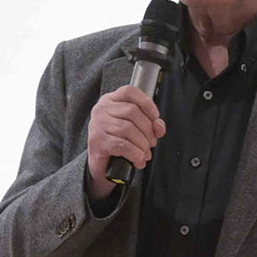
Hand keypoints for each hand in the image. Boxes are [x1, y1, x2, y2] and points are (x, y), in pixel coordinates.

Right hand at [87, 85, 166, 199]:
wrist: (98, 164)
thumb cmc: (115, 142)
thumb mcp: (133, 128)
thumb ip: (149, 123)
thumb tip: (159, 126)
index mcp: (110, 101)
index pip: (129, 92)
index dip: (146, 102)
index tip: (155, 116)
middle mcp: (101, 110)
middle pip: (132, 111)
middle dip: (147, 129)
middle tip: (151, 142)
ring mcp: (97, 125)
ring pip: (128, 128)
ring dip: (142, 144)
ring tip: (145, 153)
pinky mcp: (97, 142)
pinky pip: (122, 145)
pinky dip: (135, 154)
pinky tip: (138, 160)